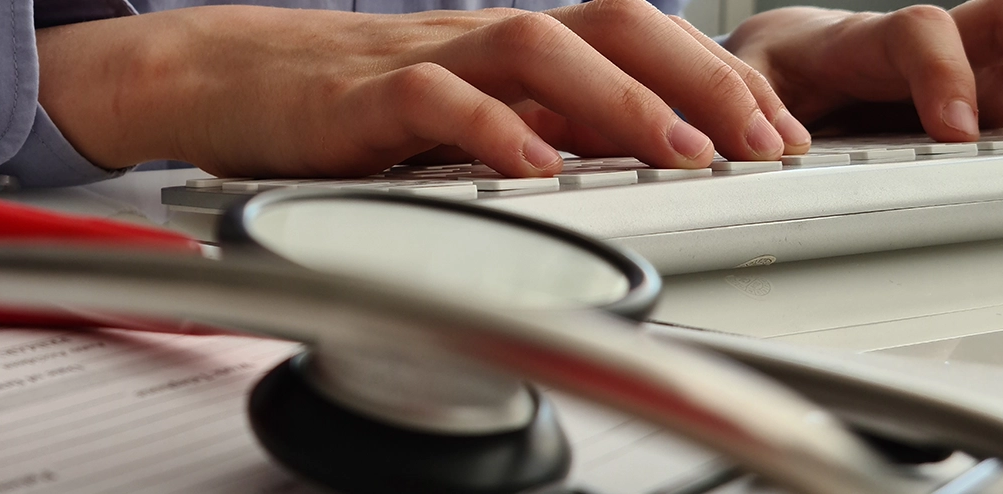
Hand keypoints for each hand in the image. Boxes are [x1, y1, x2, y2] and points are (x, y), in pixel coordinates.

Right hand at [35, 2, 812, 178]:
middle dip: (700, 78)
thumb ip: (537, 129)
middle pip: (612, 23)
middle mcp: (483, 38)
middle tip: (763, 141)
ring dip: (621, 101)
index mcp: (514, 46)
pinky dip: (495, 130)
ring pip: (538, 46)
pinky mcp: (362, 96)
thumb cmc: (344, 103)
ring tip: (679, 154)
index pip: (637, 37)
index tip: (779, 129)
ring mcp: (425, 58)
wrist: (223, 78)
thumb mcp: (463, 116)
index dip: (717, 74)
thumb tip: (629, 164)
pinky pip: (436, 100)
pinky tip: (536, 169)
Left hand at [724, 1, 1002, 140]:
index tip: (953, 131)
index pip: (919, 31)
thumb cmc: (775, 76)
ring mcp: (984, 63)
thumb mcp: (745, 86)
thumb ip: (752, 104)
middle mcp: (942, 42)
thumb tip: (778, 143)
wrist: (792, 66)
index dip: (943, 72)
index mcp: (870, 40)